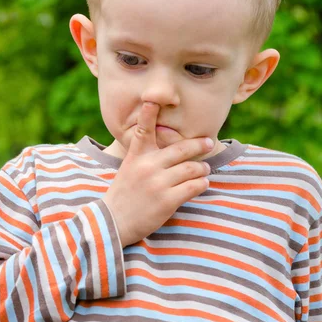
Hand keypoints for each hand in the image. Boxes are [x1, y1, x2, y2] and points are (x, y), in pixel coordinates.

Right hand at [103, 102, 212, 247]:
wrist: (114, 222)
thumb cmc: (124, 194)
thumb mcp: (129, 169)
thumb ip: (145, 157)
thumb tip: (170, 150)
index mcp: (136, 156)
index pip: (143, 130)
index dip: (148, 113)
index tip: (152, 99)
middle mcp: (148, 166)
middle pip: (180, 149)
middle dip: (198, 144)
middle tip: (208, 142)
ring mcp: (158, 183)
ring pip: (191, 168)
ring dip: (202, 169)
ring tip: (204, 170)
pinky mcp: (167, 200)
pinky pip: (194, 186)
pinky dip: (202, 184)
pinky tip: (202, 184)